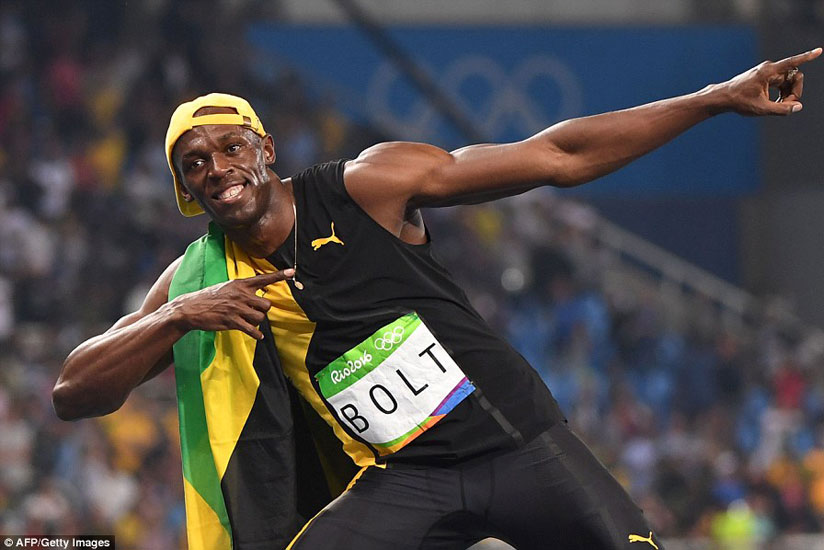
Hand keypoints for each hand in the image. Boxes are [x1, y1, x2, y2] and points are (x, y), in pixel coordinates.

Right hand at [169, 268, 294, 339]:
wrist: (192, 308)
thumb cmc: (211, 297)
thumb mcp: (228, 287)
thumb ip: (244, 289)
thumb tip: (259, 295)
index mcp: (240, 284)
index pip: (264, 278)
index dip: (279, 275)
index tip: (292, 271)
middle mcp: (241, 294)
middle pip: (266, 304)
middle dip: (262, 311)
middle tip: (253, 312)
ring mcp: (237, 308)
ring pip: (260, 318)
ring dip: (257, 322)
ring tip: (248, 321)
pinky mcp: (232, 321)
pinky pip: (252, 330)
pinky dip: (257, 334)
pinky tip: (258, 336)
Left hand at [717, 47, 821, 115]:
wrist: (723, 97)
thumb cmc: (739, 101)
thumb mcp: (761, 109)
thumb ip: (781, 109)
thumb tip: (798, 107)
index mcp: (768, 72)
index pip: (792, 63)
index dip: (807, 57)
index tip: (819, 51)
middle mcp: (770, 68)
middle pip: (794, 77)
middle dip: (794, 91)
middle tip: (786, 106)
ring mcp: (768, 72)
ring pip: (789, 81)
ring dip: (788, 94)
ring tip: (778, 106)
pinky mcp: (766, 77)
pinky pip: (782, 83)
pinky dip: (782, 93)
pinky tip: (775, 103)